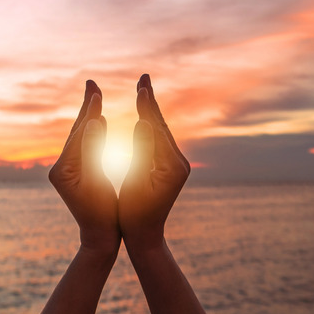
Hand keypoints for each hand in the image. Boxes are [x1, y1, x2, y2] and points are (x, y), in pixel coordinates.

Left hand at [48, 80, 119, 253]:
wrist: (99, 239)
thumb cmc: (101, 214)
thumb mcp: (97, 182)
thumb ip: (93, 151)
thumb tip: (93, 122)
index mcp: (62, 169)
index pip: (77, 133)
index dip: (88, 111)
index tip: (96, 89)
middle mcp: (60, 167)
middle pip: (76, 131)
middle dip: (85, 107)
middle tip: (91, 82)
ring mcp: (67, 171)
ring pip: (80, 137)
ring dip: (89, 117)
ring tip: (95, 97)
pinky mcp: (76, 174)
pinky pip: (85, 146)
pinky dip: (93, 132)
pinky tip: (99, 122)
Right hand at [119, 74, 190, 251]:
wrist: (145, 236)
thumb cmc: (135, 215)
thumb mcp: (135, 183)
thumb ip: (141, 152)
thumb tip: (143, 123)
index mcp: (172, 166)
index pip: (158, 129)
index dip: (148, 106)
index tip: (140, 86)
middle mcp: (178, 162)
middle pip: (162, 125)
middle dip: (151, 101)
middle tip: (144, 77)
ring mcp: (175, 165)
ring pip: (161, 131)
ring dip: (151, 110)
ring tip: (143, 89)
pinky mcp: (169, 167)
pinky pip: (158, 140)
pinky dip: (150, 124)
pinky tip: (144, 115)